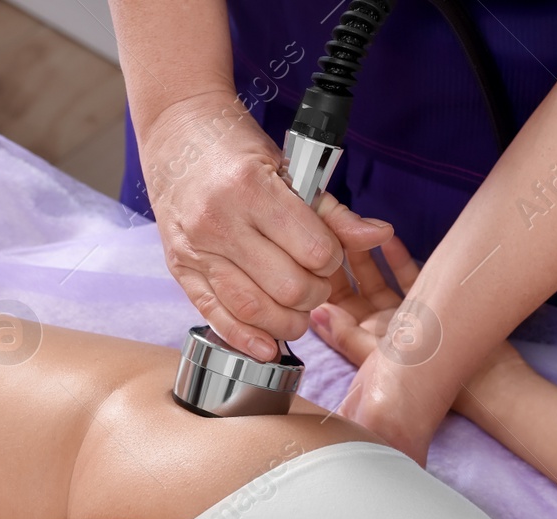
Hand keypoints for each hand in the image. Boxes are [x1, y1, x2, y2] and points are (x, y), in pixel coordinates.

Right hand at [138, 89, 392, 359]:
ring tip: (297, 312)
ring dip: (286, 321)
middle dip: (314, 294)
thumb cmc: (236, 148)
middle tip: (315, 283)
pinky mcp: (181, 270)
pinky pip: (215, 316)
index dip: (331, 261)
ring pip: (253, 310)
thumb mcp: (289, 168)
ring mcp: (196, 250)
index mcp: (251, 189)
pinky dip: (245, 338)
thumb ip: (332, 212)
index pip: (313, 251)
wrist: (177, 134)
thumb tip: (379, 235)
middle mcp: (219, 223)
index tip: (327, 254)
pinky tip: (267, 346)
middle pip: (287, 288)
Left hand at [312, 239, 514, 462]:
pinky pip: (408, 276)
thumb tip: (316, 316)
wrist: (485, 384)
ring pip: (378, 279)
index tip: (313, 253)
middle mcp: (380, 328)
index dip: (322, 280)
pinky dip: (398, 258)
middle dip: (340, 260)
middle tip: (332, 230)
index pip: (334, 308)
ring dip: (367, 255)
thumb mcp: (381, 360)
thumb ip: (348, 338)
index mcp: (362, 344)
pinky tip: (389, 238)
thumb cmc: (430, 379)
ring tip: (357, 230)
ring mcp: (402, 315)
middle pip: (353, 289)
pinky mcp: (428, 305)